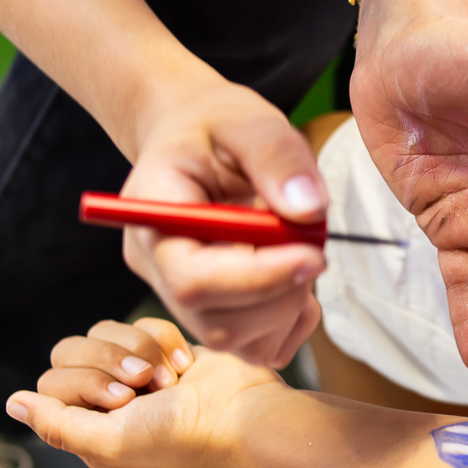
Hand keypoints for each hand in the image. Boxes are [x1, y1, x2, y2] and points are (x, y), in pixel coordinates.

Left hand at [8, 318, 285, 467]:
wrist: (246, 413)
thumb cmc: (183, 436)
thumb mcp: (110, 442)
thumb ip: (56, 424)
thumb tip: (13, 402)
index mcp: (88, 428)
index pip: (51, 383)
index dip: (85, 383)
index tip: (125, 401)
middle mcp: (107, 400)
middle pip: (70, 350)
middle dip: (111, 360)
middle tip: (146, 385)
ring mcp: (136, 372)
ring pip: (104, 331)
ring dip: (140, 350)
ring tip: (171, 377)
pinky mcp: (165, 349)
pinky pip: (141, 323)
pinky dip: (163, 339)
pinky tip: (185, 364)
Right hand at [122, 70, 326, 367]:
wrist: (198, 137)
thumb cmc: (217, 125)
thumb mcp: (248, 120)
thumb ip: (277, 158)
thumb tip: (308, 210)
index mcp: (152, 217)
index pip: (192, 278)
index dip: (257, 279)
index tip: (313, 255)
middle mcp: (157, 267)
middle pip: (216, 322)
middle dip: (282, 294)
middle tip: (315, 246)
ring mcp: (183, 299)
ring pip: (240, 342)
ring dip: (288, 306)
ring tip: (301, 250)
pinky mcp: (215, 314)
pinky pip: (258, 347)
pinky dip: (290, 323)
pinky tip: (297, 280)